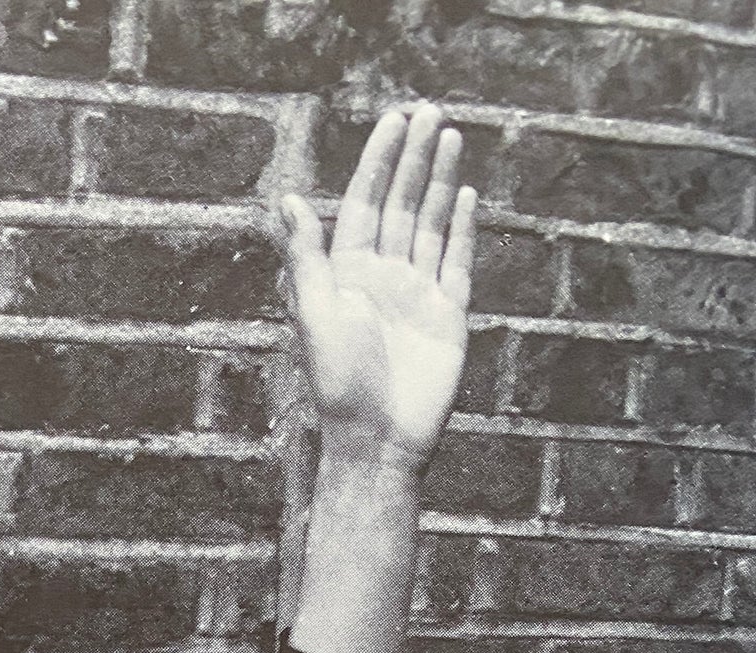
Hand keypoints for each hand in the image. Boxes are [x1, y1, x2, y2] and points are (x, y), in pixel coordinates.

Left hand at [280, 104, 475, 476]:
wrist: (378, 440)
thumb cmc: (338, 384)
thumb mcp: (316, 314)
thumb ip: (306, 257)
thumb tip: (289, 201)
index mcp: (347, 274)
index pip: (365, 202)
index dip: (378, 160)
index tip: (394, 121)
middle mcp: (382, 277)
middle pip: (400, 204)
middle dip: (414, 159)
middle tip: (430, 110)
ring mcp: (417, 293)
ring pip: (430, 223)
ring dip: (439, 181)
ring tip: (450, 135)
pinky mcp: (448, 315)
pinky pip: (457, 261)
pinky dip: (462, 228)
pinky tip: (466, 195)